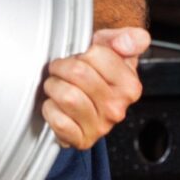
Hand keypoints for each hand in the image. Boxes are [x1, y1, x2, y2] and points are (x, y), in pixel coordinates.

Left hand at [41, 26, 151, 150]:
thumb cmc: (96, 78)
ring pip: (66, 96)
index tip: (81, 59)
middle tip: (62, 71)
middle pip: (78, 73)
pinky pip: (58, 120)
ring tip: (58, 87)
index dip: (81, 53)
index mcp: (129, 86)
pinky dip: (50, 110)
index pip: (95, 54)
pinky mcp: (81, 140)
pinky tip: (57, 107)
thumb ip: (126, 38)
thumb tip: (127, 41)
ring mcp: (100, 127)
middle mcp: (117, 108)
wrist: (85, 108)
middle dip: (62, 67)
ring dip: (54, 88)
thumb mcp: (112, 52)